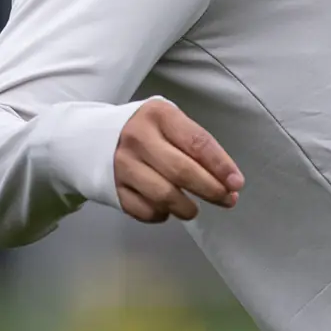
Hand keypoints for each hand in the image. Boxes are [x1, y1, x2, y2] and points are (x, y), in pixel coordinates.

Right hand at [114, 97, 241, 222]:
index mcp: (158, 115)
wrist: (93, 137)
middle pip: (182, 171)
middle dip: (211, 190)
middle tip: (227, 200)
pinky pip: (145, 210)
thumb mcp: (171, 124)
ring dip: (187, 208)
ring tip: (194, 208)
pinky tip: (166, 209)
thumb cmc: (147, 132)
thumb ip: (198, 147)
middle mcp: (138, 138)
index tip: (236, 183)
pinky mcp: (112, 187)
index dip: (221, 166)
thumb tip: (229, 181)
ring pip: (164, 196)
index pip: (197, 142)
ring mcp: (122, 164)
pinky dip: (161, 215)